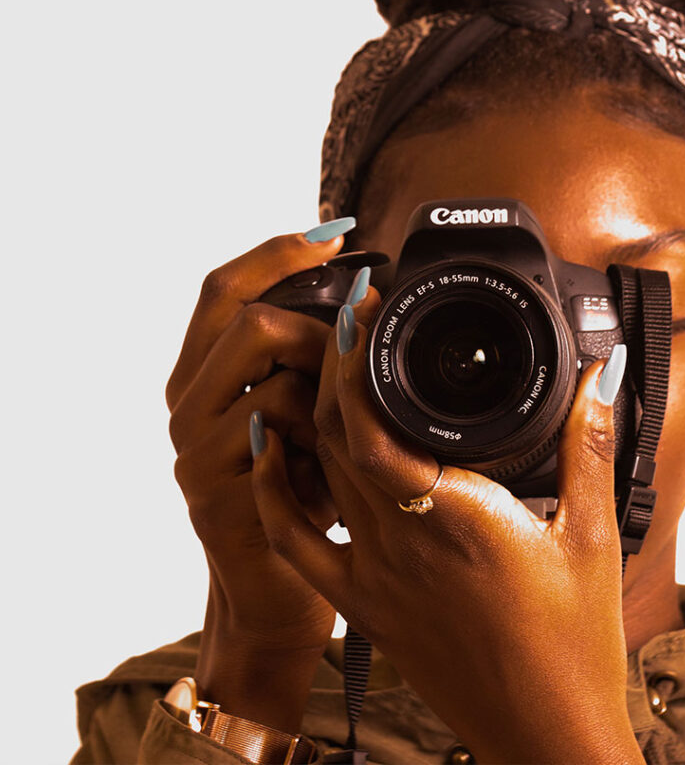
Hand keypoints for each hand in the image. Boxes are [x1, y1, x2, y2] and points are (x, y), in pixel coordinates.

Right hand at [166, 224, 353, 728]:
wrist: (276, 587)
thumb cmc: (298, 488)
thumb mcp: (296, 413)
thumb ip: (304, 361)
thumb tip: (361, 296)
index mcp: (202, 376)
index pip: (222, 289)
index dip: (277, 252)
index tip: (338, 234)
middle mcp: (187, 408)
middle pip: (250, 323)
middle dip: (319, 331)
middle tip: (357, 358)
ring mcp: (197, 456)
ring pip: (275, 381)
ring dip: (328, 394)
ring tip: (346, 427)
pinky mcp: (221, 500)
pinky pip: (287, 443)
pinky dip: (325, 445)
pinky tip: (336, 467)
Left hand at [250, 283, 643, 763]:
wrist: (545, 733)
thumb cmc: (573, 641)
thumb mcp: (593, 531)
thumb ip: (591, 443)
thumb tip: (599, 374)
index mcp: (454, 516)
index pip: (372, 424)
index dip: (356, 357)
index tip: (365, 305)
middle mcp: (399, 542)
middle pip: (333, 435)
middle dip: (334, 362)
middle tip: (350, 312)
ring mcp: (373, 576)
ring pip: (314, 474)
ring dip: (309, 410)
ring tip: (324, 358)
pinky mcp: (363, 607)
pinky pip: (297, 542)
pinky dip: (274, 490)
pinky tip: (269, 448)